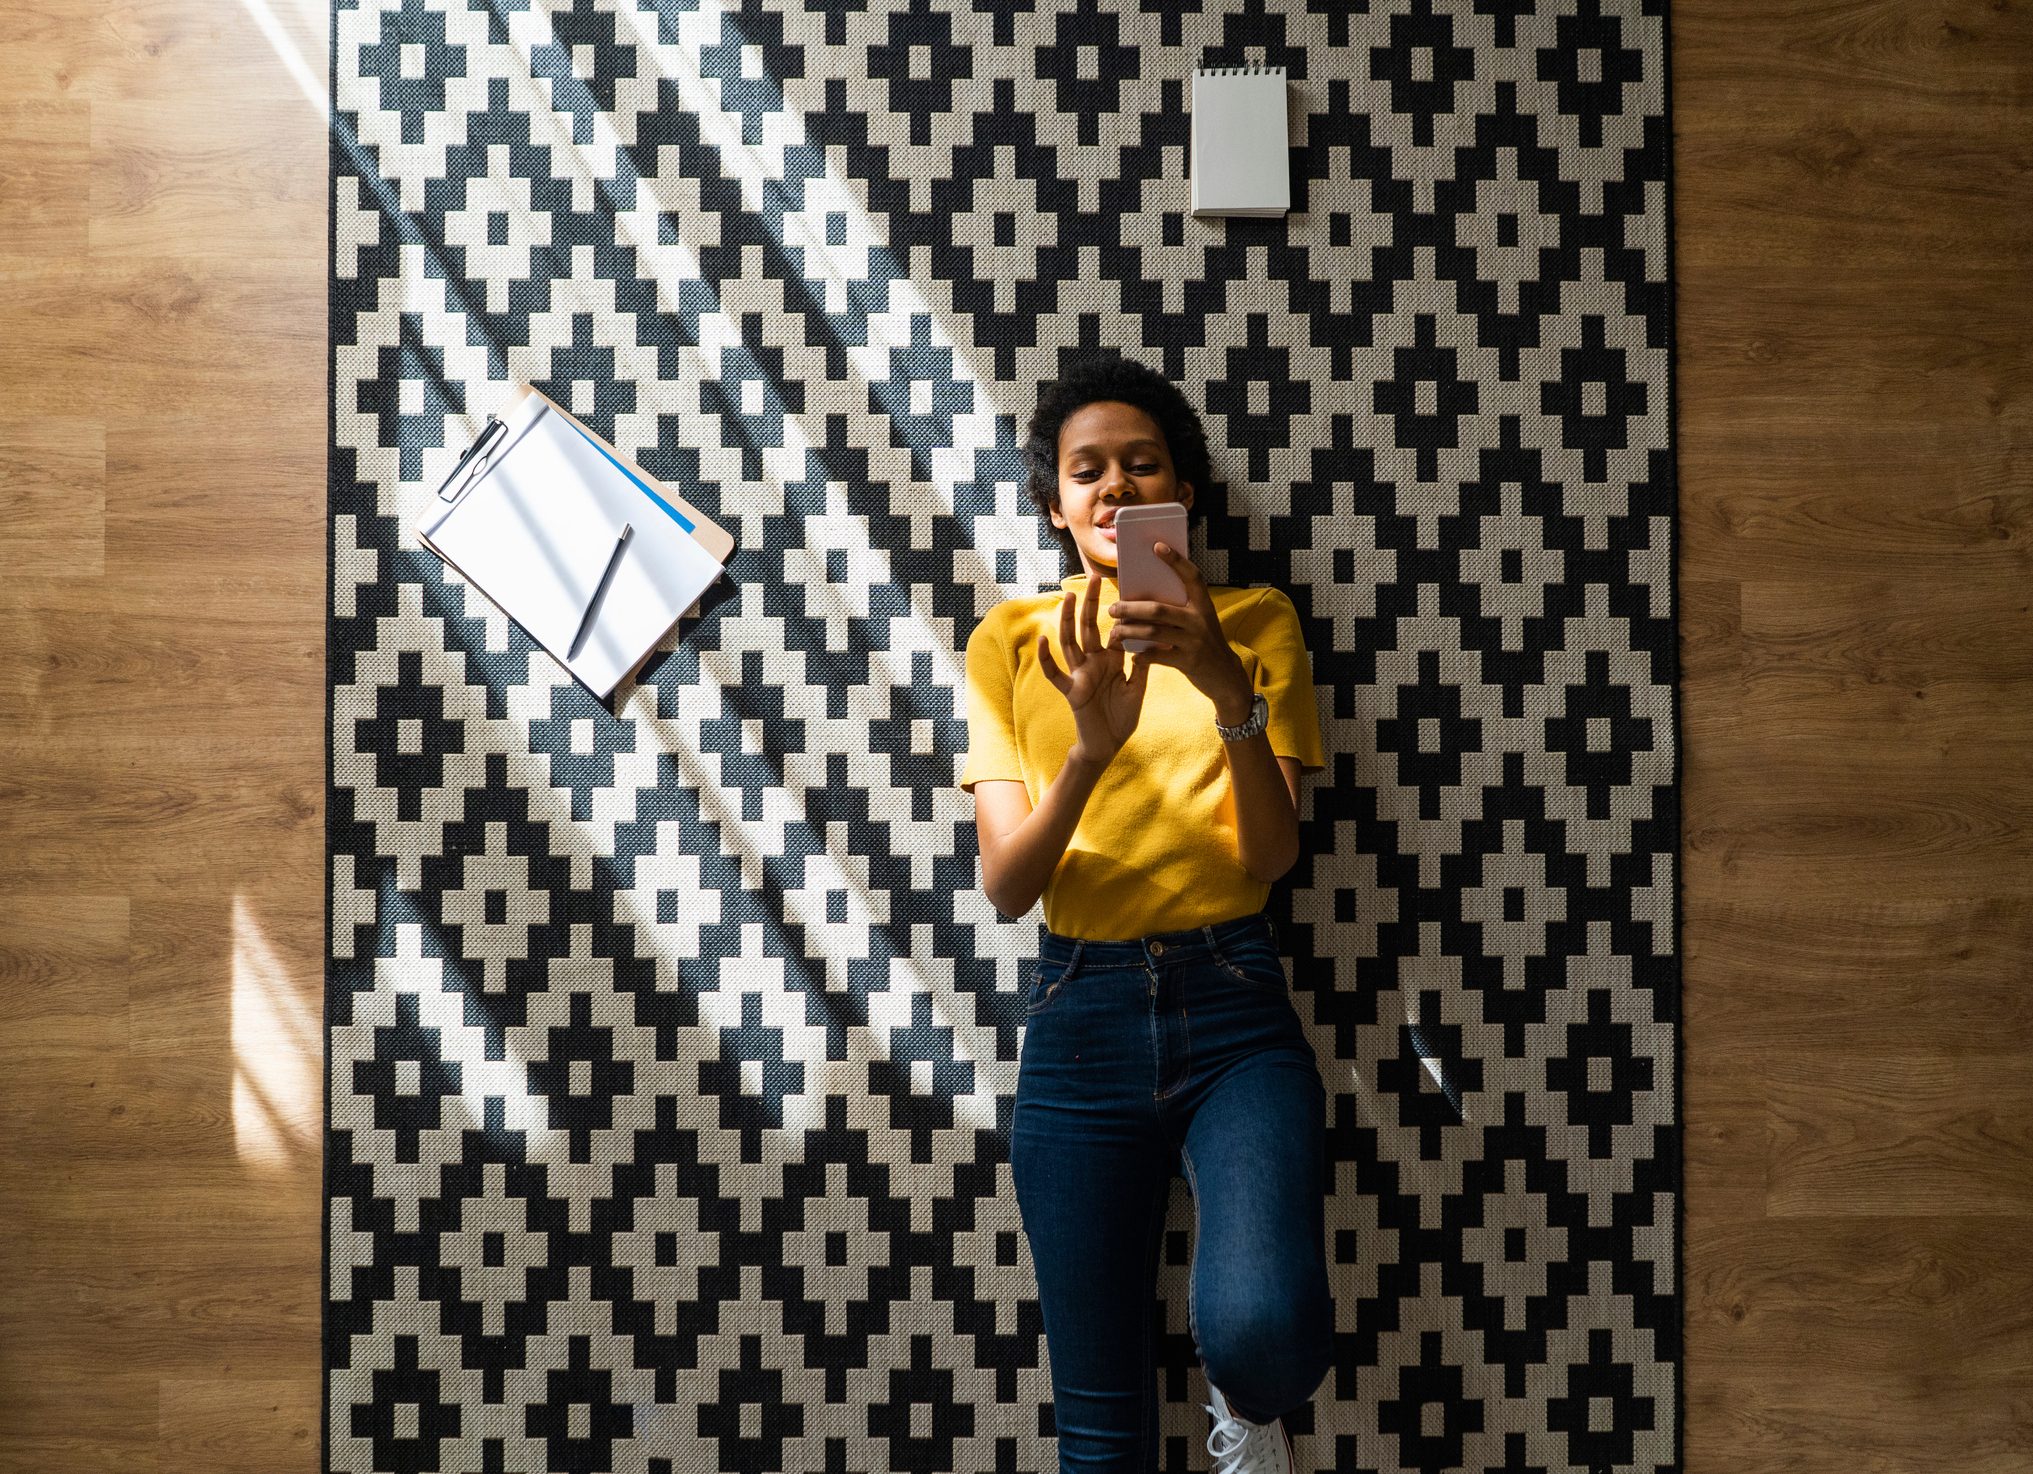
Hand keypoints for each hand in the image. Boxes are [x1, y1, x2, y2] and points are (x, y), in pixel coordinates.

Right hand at [1038, 571, 1150, 765]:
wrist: (1108, 746)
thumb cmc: (1121, 719)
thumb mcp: (1137, 690)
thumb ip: (1141, 668)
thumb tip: (1150, 644)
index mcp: (1111, 661)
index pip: (1113, 630)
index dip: (1118, 612)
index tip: (1125, 589)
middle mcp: (1093, 663)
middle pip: (1089, 627)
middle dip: (1090, 603)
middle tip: (1094, 576)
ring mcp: (1080, 675)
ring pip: (1071, 642)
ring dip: (1070, 619)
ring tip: (1070, 597)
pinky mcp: (1071, 691)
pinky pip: (1055, 673)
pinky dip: (1047, 658)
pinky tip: (1043, 640)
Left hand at [1103, 543, 1251, 717]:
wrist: (1225, 675)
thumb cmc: (1204, 642)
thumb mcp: (1199, 621)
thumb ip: (1180, 609)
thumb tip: (1143, 596)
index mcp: (1203, 604)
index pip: (1192, 576)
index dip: (1176, 560)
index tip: (1157, 546)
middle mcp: (1200, 620)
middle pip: (1158, 609)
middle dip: (1131, 608)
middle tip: (1113, 608)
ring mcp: (1195, 641)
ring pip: (1153, 632)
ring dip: (1130, 631)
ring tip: (1115, 632)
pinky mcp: (1189, 662)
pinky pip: (1157, 656)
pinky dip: (1142, 655)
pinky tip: (1133, 654)